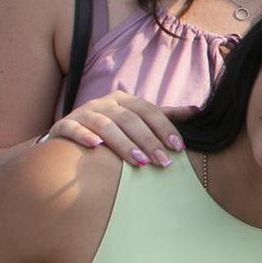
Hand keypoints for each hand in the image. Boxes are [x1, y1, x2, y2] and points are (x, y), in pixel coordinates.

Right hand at [46, 93, 188, 166]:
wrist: (69, 135)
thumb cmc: (113, 128)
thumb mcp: (137, 119)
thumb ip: (164, 115)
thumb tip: (196, 109)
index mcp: (125, 100)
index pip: (149, 111)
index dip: (165, 128)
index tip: (179, 148)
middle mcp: (104, 102)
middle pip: (130, 120)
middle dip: (148, 142)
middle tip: (163, 162)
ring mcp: (83, 112)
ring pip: (105, 125)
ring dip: (123, 143)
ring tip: (138, 161)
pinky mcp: (64, 124)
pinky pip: (74, 128)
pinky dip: (84, 135)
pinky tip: (95, 146)